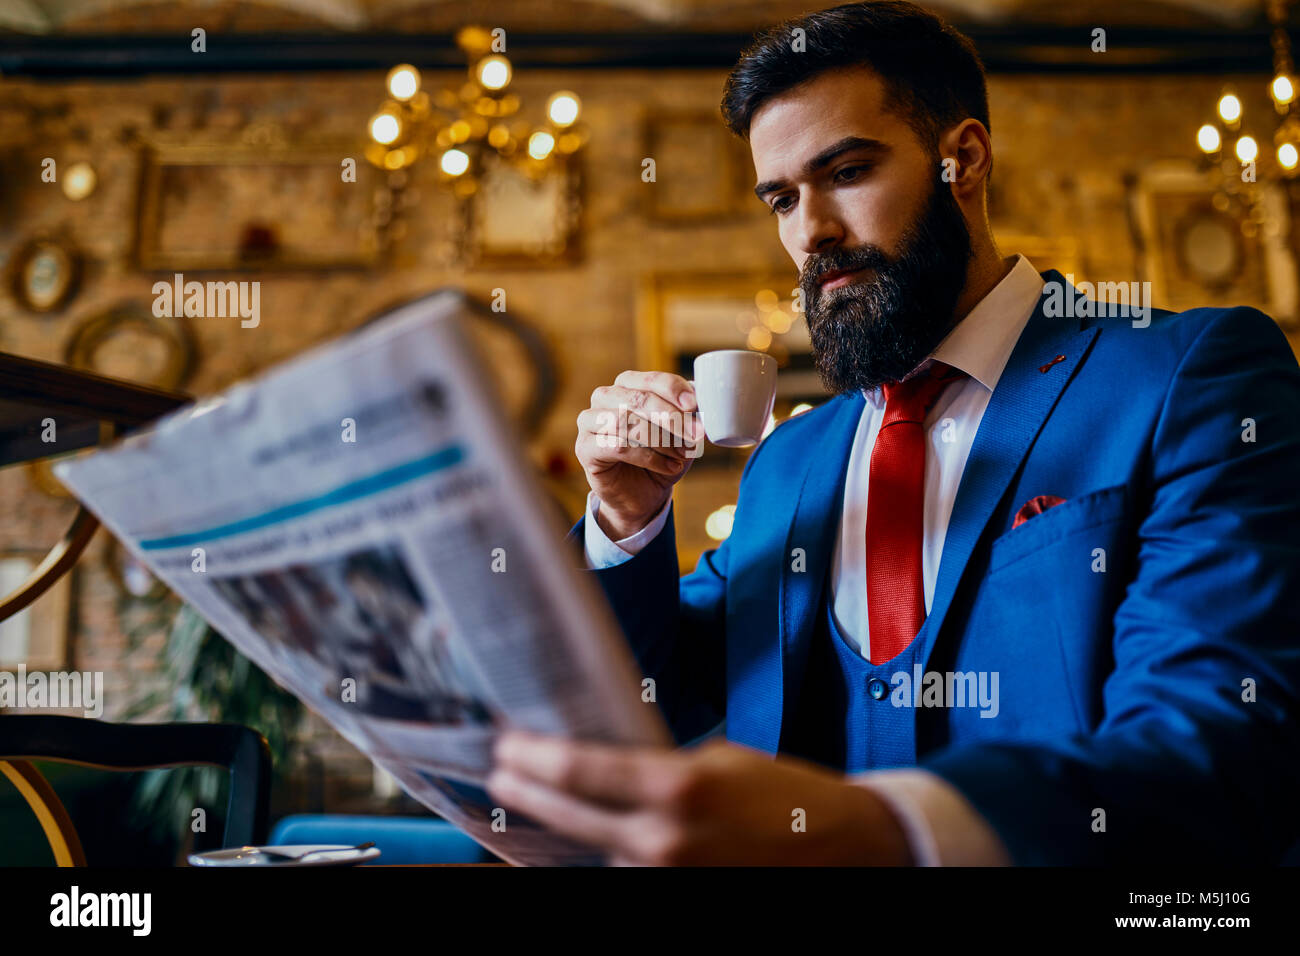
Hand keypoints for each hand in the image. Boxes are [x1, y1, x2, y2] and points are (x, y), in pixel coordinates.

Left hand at [486, 731, 914, 865]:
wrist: (843, 849)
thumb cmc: (788, 796)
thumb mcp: (721, 760)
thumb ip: (661, 765)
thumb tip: (613, 762)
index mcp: (678, 788)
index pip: (581, 770)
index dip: (534, 757)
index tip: (508, 745)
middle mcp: (663, 840)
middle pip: (568, 817)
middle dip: (526, 793)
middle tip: (500, 774)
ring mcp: (667, 879)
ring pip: (590, 854)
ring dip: (559, 829)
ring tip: (530, 804)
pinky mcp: (677, 899)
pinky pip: (620, 875)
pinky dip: (596, 856)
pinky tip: (575, 841)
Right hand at [574, 371, 703, 539]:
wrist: (641, 495)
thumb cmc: (662, 457)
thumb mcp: (681, 434)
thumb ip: (689, 416)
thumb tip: (704, 403)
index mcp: (628, 385)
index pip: (652, 380)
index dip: (673, 389)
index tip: (694, 405)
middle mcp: (605, 397)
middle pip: (639, 398)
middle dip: (672, 417)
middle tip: (695, 434)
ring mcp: (590, 420)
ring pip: (627, 422)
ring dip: (662, 440)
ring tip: (682, 455)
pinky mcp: (584, 447)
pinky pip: (618, 446)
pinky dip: (649, 458)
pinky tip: (669, 467)